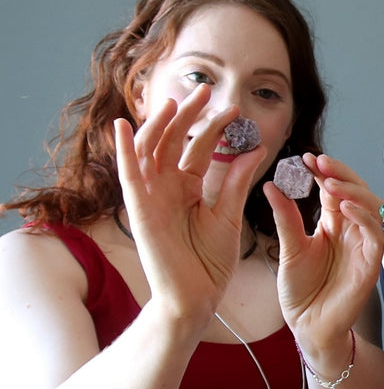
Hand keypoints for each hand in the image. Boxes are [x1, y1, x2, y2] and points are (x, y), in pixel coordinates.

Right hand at [113, 85, 264, 319]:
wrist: (196, 297)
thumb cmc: (210, 262)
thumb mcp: (229, 215)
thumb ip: (237, 182)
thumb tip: (256, 148)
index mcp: (189, 188)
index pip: (199, 149)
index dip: (215, 127)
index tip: (236, 111)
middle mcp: (167, 188)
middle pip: (173, 141)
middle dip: (189, 115)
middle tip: (207, 91)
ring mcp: (151, 197)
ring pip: (150, 150)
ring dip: (160, 124)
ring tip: (176, 101)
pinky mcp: (138, 210)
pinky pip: (127, 175)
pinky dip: (122, 150)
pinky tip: (121, 126)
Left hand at [266, 154, 383, 345]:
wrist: (308, 326)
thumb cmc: (300, 291)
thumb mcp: (289, 248)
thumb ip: (286, 218)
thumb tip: (270, 185)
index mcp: (332, 224)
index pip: (333, 190)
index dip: (322, 172)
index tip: (304, 158)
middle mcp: (351, 230)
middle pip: (354, 192)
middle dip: (339, 174)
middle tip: (319, 161)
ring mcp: (363, 245)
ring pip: (369, 207)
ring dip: (352, 191)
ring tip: (329, 181)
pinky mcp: (371, 263)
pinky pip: (375, 234)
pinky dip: (363, 217)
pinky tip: (344, 207)